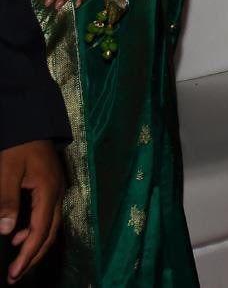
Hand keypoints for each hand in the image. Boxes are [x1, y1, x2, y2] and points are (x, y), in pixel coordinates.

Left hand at [0, 140, 63, 284]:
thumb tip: (7, 232)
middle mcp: (58, 191)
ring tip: (17, 258)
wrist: (31, 119)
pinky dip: (37, 228)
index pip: (40, 231)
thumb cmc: (18, 144)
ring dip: (36, 243)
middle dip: (34, 255)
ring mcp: (57, 187)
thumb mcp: (7, 170)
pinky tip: (21, 232)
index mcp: (49, 190)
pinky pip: (48, 214)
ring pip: (51, 224)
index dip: (27, 255)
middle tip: (16, 274)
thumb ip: (7, 200)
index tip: (14, 273)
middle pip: (51, 232)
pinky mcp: (52, 183)